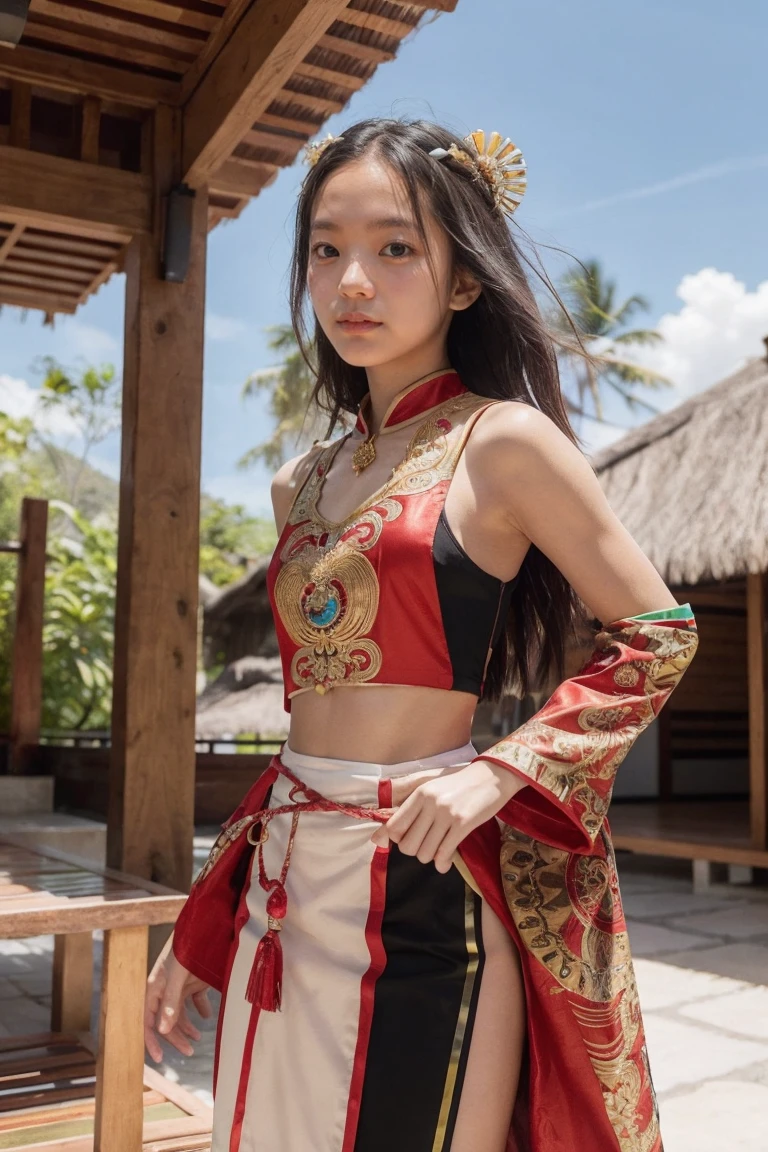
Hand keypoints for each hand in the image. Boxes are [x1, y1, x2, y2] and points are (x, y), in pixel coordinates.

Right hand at [144, 932, 212, 1063]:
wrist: (205, 927)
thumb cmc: (186, 948)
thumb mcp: (177, 976)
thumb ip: (171, 1002)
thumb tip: (163, 1030)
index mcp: (155, 988)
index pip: (148, 1021)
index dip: (152, 1041)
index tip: (159, 1059)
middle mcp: (164, 989)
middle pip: (165, 1020)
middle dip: (175, 1038)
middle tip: (190, 1051)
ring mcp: (179, 986)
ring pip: (179, 1014)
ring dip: (187, 1027)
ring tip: (198, 1038)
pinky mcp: (192, 981)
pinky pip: (193, 1001)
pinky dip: (200, 1009)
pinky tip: (206, 1015)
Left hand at [370, 757, 524, 872]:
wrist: (492, 776)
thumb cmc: (459, 786)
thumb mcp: (432, 791)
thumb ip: (409, 812)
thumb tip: (377, 839)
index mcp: (419, 794)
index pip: (394, 827)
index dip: (398, 840)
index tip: (410, 838)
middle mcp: (429, 802)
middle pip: (407, 845)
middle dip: (416, 851)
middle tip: (427, 846)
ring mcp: (446, 813)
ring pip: (425, 853)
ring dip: (431, 858)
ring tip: (439, 851)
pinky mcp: (463, 823)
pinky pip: (444, 853)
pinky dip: (443, 863)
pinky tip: (445, 863)